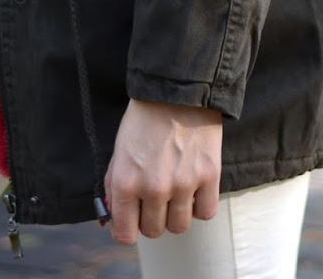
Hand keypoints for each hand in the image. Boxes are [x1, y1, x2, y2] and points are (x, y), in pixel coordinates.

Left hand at [104, 98, 221, 243]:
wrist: (177, 89)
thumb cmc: (144, 116)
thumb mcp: (119, 148)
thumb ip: (114, 184)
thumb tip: (113, 213)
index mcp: (126, 182)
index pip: (125, 234)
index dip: (127, 229)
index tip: (131, 221)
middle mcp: (153, 188)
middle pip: (153, 232)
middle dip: (151, 218)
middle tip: (154, 199)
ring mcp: (183, 184)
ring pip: (179, 227)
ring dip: (175, 214)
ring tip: (175, 192)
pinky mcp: (209, 176)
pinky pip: (205, 213)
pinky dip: (199, 206)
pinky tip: (194, 189)